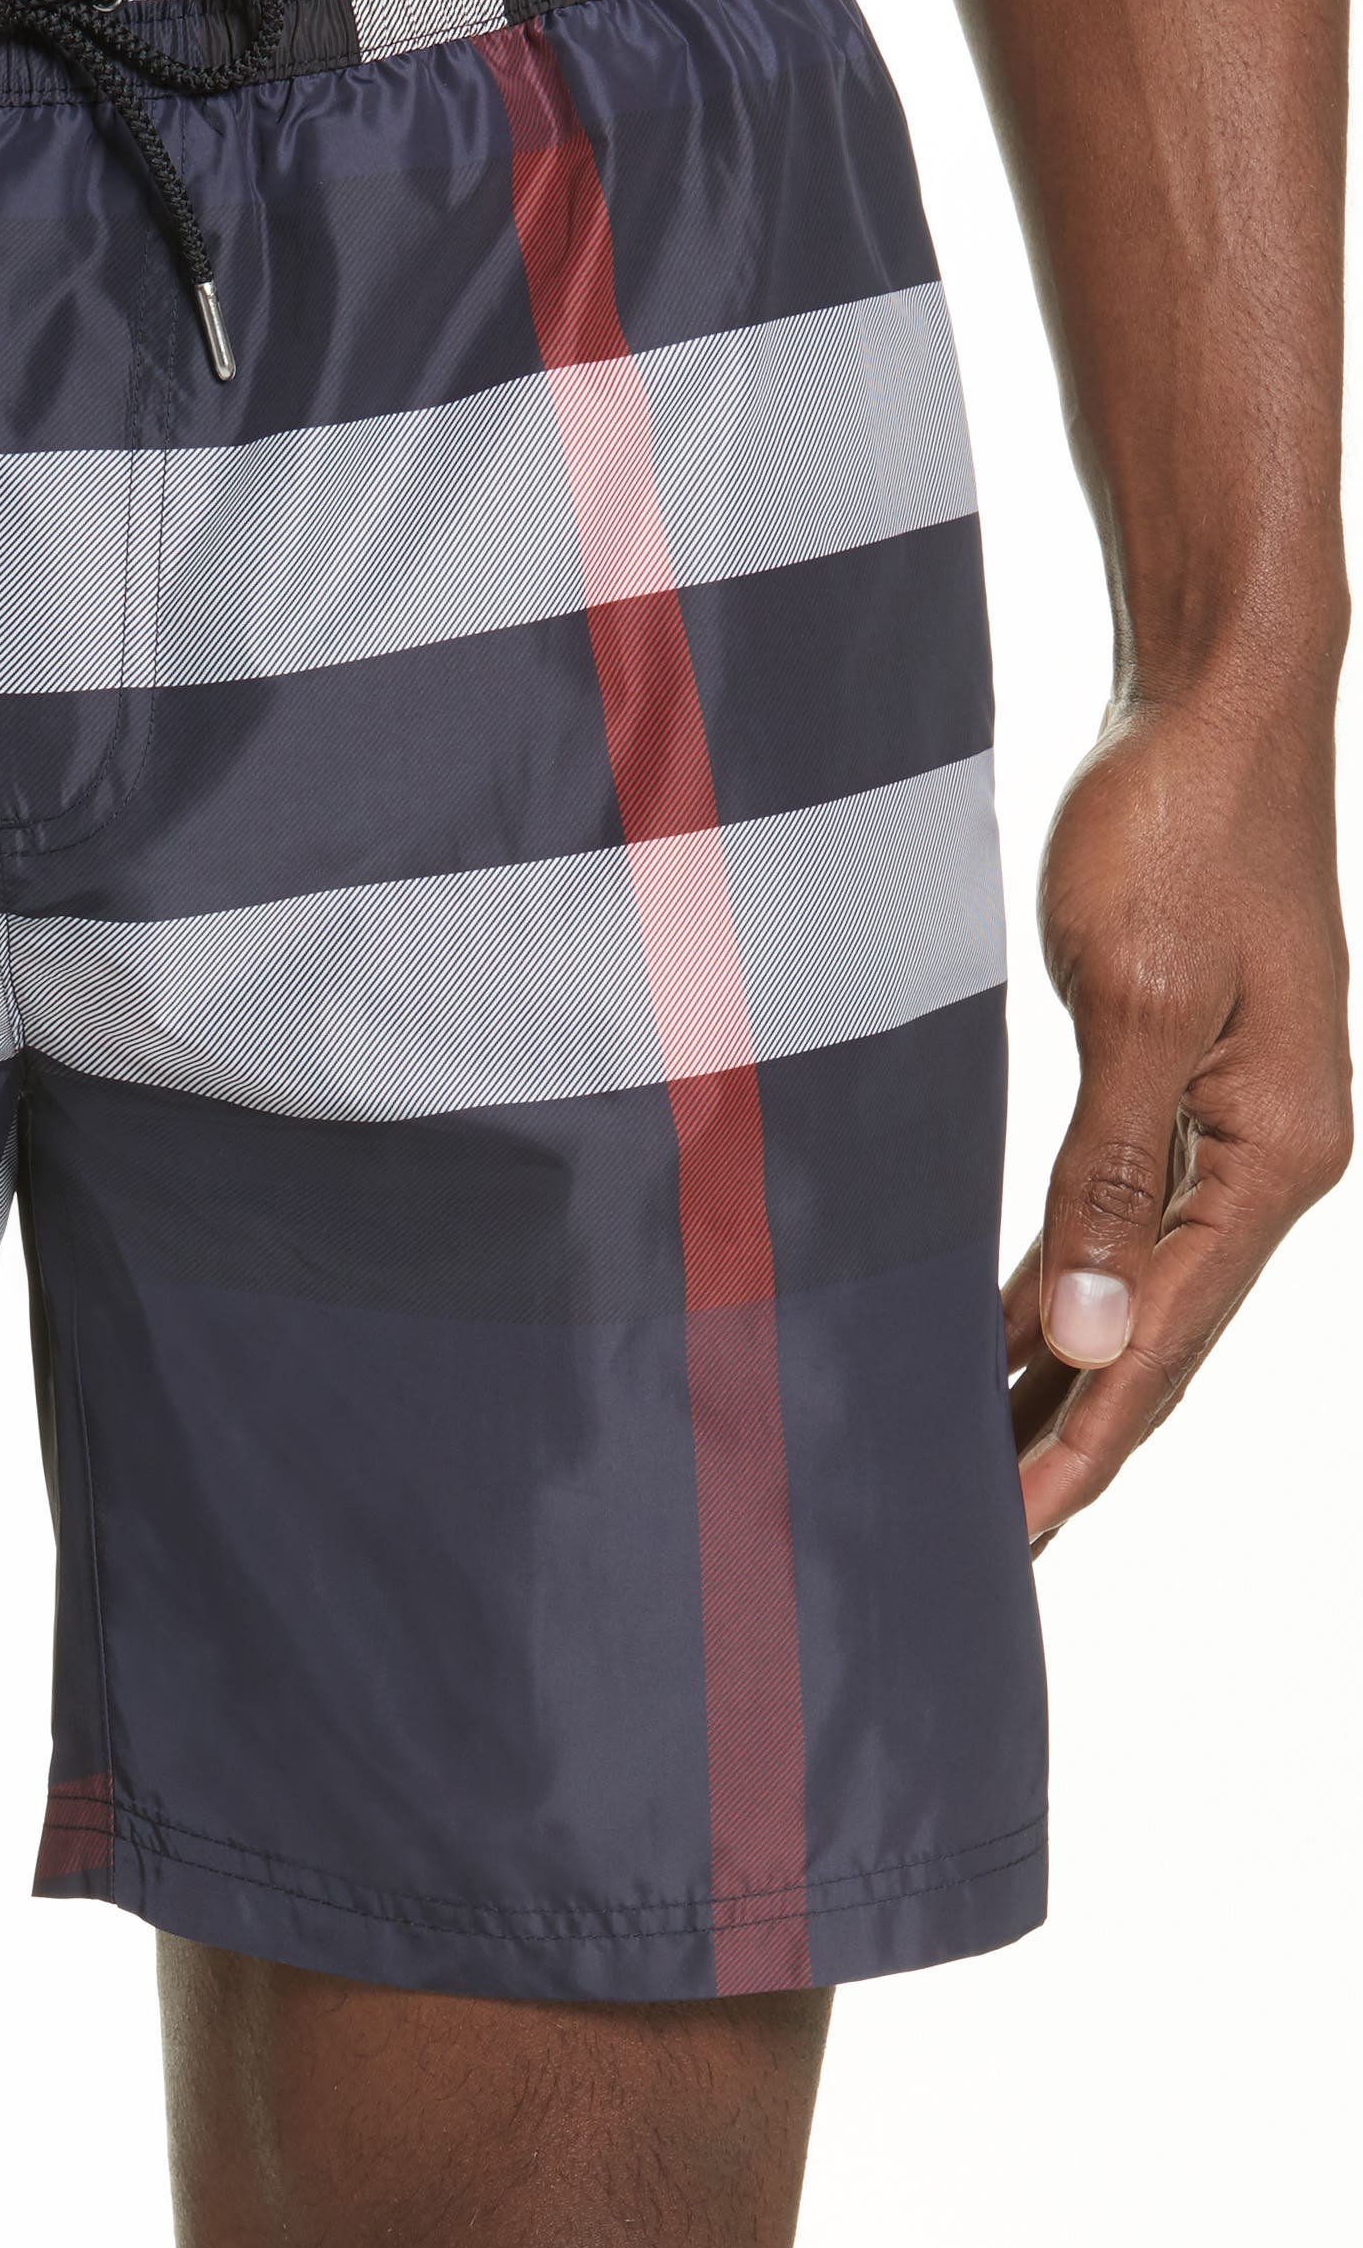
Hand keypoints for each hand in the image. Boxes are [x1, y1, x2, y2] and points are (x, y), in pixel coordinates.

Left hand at [1007, 682, 1349, 1548]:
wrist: (1213, 701)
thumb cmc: (1178, 827)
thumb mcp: (1140, 1004)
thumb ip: (1111, 1173)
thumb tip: (1091, 1334)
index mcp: (1278, 1157)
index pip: (1164, 1344)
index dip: (1082, 1446)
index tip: (1009, 1537)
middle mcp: (1269, 1162)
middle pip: (1156, 1343)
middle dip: (1066, 1444)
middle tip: (974, 1546)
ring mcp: (1232, 1130)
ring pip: (1131, 1295)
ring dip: (1054, 1380)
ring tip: (969, 1469)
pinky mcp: (1183, 1088)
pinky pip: (1114, 1227)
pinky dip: (1054, 1291)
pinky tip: (994, 1343)